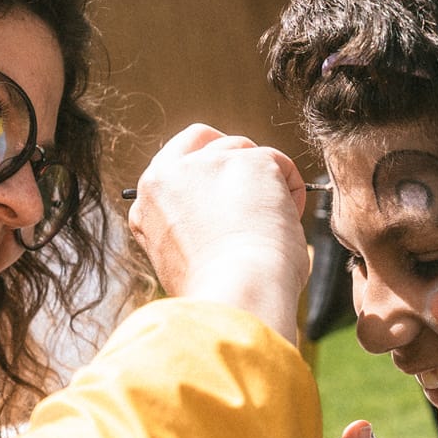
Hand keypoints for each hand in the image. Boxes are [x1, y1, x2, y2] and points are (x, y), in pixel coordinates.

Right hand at [127, 124, 312, 341]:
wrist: (235, 295)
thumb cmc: (214, 291)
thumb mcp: (176, 256)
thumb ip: (184, 224)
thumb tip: (216, 217)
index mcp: (147, 200)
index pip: (174, 162)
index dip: (204, 173)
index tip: (225, 194)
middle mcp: (170, 174)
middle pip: (209, 142)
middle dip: (234, 163)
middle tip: (254, 197)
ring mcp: (209, 163)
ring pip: (245, 151)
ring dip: (264, 181)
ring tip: (273, 223)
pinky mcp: (250, 161)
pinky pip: (279, 163)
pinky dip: (291, 190)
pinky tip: (287, 220)